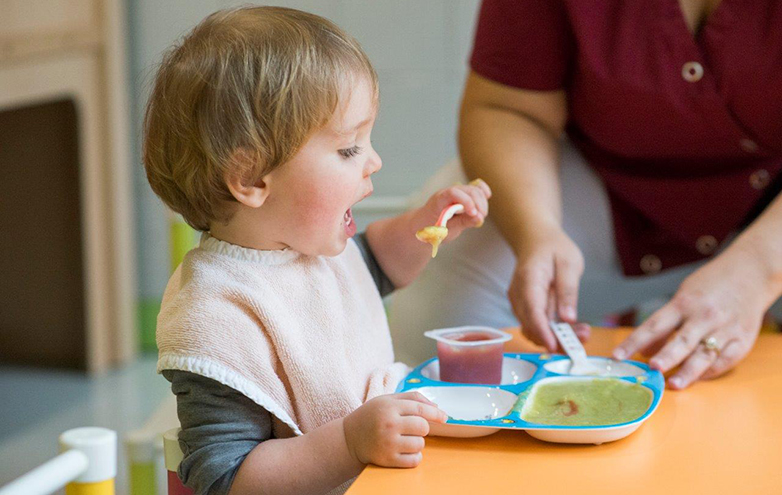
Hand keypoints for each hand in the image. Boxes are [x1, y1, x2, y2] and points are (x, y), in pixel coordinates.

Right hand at [343, 392, 447, 467]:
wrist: (349, 438)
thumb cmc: (371, 416)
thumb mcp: (387, 400)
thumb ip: (411, 398)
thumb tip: (436, 408)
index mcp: (389, 407)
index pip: (421, 409)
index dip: (436, 414)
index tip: (444, 417)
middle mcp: (389, 424)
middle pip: (423, 427)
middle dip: (423, 428)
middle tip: (414, 428)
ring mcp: (388, 443)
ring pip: (420, 444)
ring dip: (418, 443)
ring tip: (406, 439)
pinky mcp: (387, 459)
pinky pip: (414, 460)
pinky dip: (414, 457)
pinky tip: (405, 451)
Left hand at [417, 179, 491, 241]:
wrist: (424, 226)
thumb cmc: (433, 229)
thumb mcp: (446, 230)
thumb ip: (462, 223)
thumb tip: (479, 217)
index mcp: (438, 201)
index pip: (453, 193)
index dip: (466, 201)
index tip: (473, 214)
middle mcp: (447, 193)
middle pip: (469, 190)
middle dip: (478, 204)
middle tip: (481, 218)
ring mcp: (455, 192)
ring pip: (474, 190)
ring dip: (482, 202)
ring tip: (481, 217)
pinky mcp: (463, 195)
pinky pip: (475, 187)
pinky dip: (482, 191)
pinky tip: (487, 196)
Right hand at [508, 226, 589, 351]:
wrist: (536, 240)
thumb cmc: (554, 248)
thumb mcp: (569, 263)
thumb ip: (568, 291)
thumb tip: (568, 318)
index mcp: (529, 280)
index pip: (532, 311)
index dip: (542, 331)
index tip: (555, 346)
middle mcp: (519, 295)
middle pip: (532, 326)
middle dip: (556, 339)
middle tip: (585, 336)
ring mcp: (520, 303)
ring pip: (534, 330)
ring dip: (557, 338)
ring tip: (583, 332)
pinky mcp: (526, 308)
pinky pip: (537, 325)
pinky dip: (554, 332)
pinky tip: (574, 328)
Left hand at [613, 245, 773, 388]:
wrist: (750, 273)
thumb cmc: (710, 285)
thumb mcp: (682, 297)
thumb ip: (665, 324)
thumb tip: (645, 351)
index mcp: (684, 303)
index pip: (653, 325)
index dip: (634, 342)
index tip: (618, 356)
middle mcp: (704, 316)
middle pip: (681, 341)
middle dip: (666, 356)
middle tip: (652, 369)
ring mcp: (725, 329)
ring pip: (704, 355)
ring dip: (688, 372)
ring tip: (673, 385)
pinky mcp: (743, 340)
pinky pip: (725, 361)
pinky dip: (710, 372)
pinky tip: (696, 379)